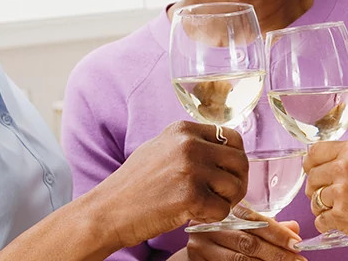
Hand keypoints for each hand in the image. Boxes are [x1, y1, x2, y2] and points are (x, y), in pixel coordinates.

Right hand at [87, 121, 249, 248]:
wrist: (107, 211)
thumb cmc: (132, 186)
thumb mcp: (159, 149)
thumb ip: (189, 145)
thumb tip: (223, 149)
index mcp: (182, 130)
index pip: (232, 137)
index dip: (234, 160)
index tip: (225, 174)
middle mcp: (189, 144)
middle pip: (240, 161)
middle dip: (236, 182)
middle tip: (222, 197)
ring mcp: (190, 169)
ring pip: (235, 186)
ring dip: (224, 202)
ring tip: (202, 207)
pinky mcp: (191, 196)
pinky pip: (223, 209)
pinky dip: (212, 218)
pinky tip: (193, 215)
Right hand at [184, 207, 305, 260]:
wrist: (191, 255)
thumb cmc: (222, 240)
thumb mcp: (244, 230)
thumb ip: (268, 229)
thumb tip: (295, 229)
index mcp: (224, 213)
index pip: (254, 221)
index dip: (278, 233)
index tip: (298, 243)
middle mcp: (209, 228)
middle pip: (248, 242)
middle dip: (277, 253)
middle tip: (298, 260)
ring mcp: (200, 248)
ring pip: (240, 259)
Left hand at [302, 140, 347, 249]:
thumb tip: (329, 161)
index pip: (314, 152)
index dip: (312, 163)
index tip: (314, 170)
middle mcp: (344, 168)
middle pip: (311, 177)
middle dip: (317, 186)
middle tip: (331, 194)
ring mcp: (341, 193)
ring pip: (314, 199)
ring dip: (323, 206)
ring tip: (340, 208)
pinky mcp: (342, 216)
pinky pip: (320, 220)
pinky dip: (328, 223)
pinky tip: (341, 221)